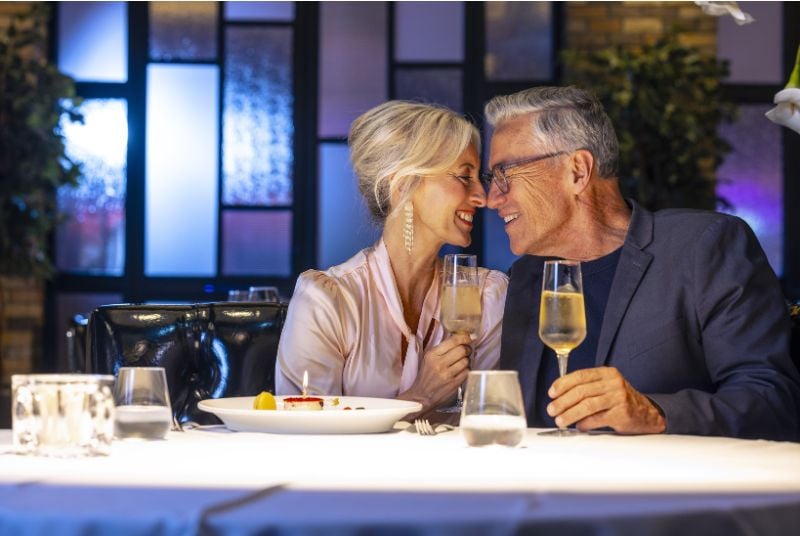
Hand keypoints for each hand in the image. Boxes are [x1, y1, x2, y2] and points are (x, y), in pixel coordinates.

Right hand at [398, 333, 471, 412]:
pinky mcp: (454, 384)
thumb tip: (460, 338)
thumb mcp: (429, 359)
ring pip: (466, 361)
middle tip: (467, 351)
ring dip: (467, 360)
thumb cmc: (426, 376)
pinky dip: (467, 370)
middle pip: (462, 350)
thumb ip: (442, 349)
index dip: (465, 337)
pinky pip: (467, 372)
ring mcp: (447, 374)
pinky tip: (462, 371)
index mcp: (432, 354)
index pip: (453, 341)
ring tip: (463, 362)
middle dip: (467, 349)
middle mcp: (439, 363)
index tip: (470, 337)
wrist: (422, 396)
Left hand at [546, 366, 665, 433]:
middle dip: (562, 402)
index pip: (580, 375)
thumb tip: (558, 396)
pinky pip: (597, 419)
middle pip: (581, 391)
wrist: (647, 414)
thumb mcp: (606, 387)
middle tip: (552, 410)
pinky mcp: (621, 413)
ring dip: (570, 414)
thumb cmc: (620, 400)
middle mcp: (613, 383)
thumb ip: (587, 388)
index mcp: (607, 373)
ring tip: (560, 421)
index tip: (551, 393)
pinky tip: (579, 426)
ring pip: (587, 405)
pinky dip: (584, 424)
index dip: (562, 384)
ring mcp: (618, 398)